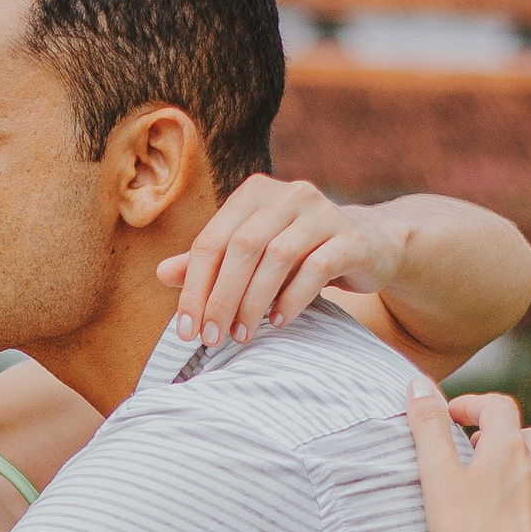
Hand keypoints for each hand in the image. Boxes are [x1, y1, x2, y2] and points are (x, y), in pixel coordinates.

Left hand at [158, 181, 401, 347]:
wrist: (369, 245)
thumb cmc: (300, 251)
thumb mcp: (253, 254)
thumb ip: (211, 262)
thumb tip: (161, 274)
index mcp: (255, 194)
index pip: (212, 240)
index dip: (194, 286)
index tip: (186, 328)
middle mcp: (288, 194)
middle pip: (242, 247)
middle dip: (221, 297)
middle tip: (212, 338)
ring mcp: (323, 212)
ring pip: (278, 257)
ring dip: (254, 301)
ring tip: (242, 334)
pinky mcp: (351, 238)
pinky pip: (317, 268)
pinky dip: (293, 298)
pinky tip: (278, 320)